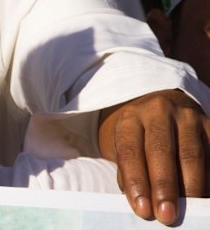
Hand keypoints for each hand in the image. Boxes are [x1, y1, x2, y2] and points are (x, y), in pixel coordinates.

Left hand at [99, 90, 208, 224]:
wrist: (160, 111)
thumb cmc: (139, 139)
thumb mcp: (124, 149)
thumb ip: (130, 173)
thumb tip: (144, 203)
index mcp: (129, 119)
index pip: (130, 152)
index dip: (136, 182)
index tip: (143, 209)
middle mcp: (157, 112)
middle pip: (160, 150)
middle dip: (164, 186)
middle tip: (166, 214)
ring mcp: (185, 116)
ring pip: (191, 153)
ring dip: (191, 186)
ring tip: (189, 209)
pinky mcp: (208, 123)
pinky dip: (208, 176)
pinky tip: (205, 195)